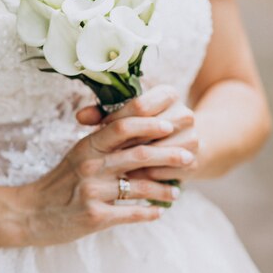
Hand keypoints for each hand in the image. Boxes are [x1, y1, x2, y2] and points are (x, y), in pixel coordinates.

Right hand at [17, 110, 187, 246]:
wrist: (30, 212)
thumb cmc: (57, 183)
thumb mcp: (75, 156)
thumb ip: (100, 142)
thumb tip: (131, 129)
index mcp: (87, 146)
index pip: (121, 125)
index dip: (149, 121)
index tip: (169, 122)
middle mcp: (90, 165)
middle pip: (138, 153)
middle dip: (169, 153)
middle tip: (190, 155)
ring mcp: (92, 191)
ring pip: (140, 187)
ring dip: (164, 189)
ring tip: (177, 191)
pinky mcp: (94, 216)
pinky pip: (131, 213)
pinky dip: (148, 213)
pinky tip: (158, 212)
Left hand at [76, 85, 199, 181]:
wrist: (177, 146)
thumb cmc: (142, 127)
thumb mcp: (123, 116)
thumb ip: (100, 114)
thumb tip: (80, 116)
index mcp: (167, 95)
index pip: (140, 105)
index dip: (118, 117)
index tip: (102, 127)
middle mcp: (185, 113)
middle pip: (151, 129)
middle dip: (127, 142)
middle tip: (107, 151)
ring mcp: (192, 138)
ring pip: (159, 151)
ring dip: (136, 160)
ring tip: (116, 165)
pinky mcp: (193, 161)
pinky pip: (166, 169)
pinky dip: (146, 174)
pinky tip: (130, 177)